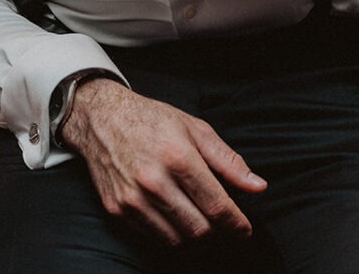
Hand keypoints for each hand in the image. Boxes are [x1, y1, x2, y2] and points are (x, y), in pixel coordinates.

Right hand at [60, 78, 265, 245]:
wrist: (101, 119)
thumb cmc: (151, 120)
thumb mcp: (195, 129)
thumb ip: (228, 161)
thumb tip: (257, 186)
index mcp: (178, 157)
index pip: (217, 206)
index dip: (237, 224)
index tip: (244, 229)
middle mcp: (153, 181)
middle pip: (200, 229)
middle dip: (217, 230)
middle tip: (219, 219)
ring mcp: (132, 198)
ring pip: (178, 239)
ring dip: (193, 232)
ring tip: (195, 213)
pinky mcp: (117, 210)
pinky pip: (153, 236)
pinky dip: (168, 231)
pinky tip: (170, 211)